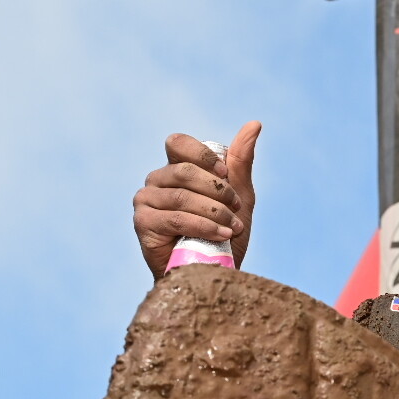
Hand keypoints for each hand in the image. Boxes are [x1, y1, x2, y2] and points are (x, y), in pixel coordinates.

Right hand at [132, 121, 260, 277]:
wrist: (214, 274)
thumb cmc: (224, 235)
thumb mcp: (239, 197)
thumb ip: (241, 162)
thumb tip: (255, 124)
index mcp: (176, 169)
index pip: (178, 143)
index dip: (203, 155)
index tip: (226, 175)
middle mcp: (157, 181)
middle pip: (183, 170)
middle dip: (217, 190)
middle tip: (236, 209)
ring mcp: (146, 201)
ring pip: (181, 195)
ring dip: (214, 212)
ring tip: (232, 228)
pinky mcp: (143, 223)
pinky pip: (175, 217)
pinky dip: (203, 226)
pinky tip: (220, 236)